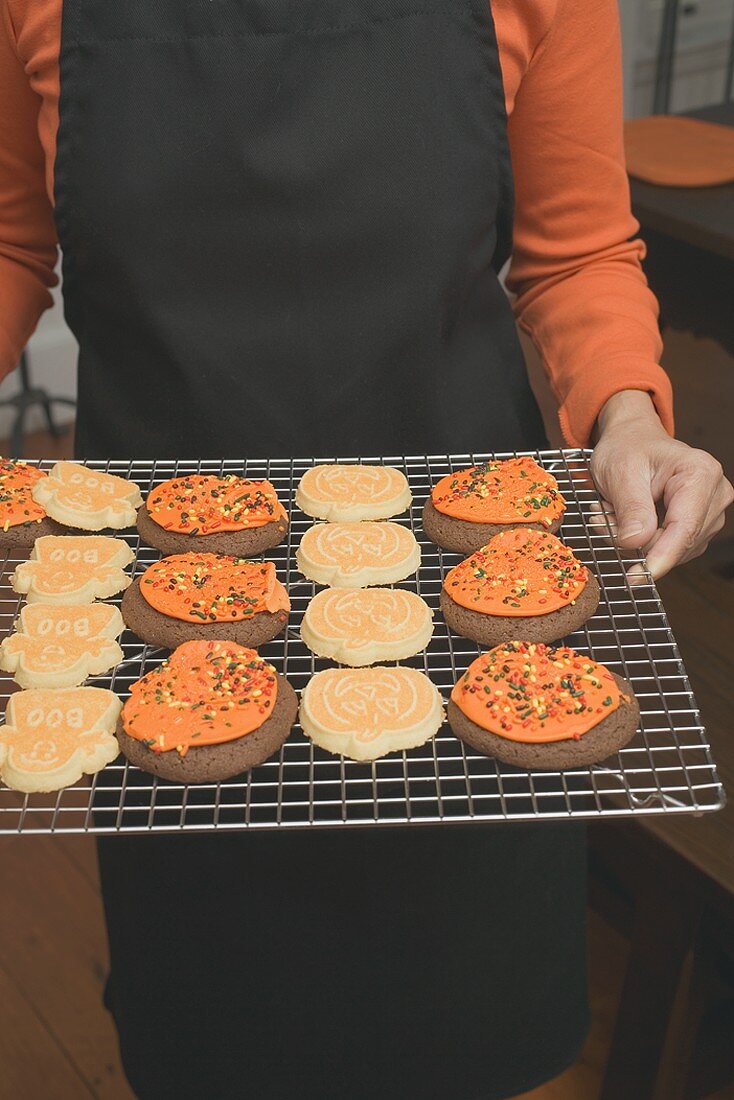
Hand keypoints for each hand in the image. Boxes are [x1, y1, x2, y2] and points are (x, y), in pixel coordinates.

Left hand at [590, 391, 732, 580]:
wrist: (632, 440)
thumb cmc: (627, 448)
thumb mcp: (620, 472)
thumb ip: (631, 508)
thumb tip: (636, 543)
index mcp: (700, 473)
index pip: (685, 527)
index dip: (661, 556)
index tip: (639, 578)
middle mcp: (715, 494)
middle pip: (678, 542)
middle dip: (637, 541)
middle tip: (601, 519)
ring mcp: (710, 512)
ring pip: (673, 549)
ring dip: (637, 541)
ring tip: (612, 513)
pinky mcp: (698, 525)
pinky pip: (670, 548)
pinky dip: (643, 542)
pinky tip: (627, 521)